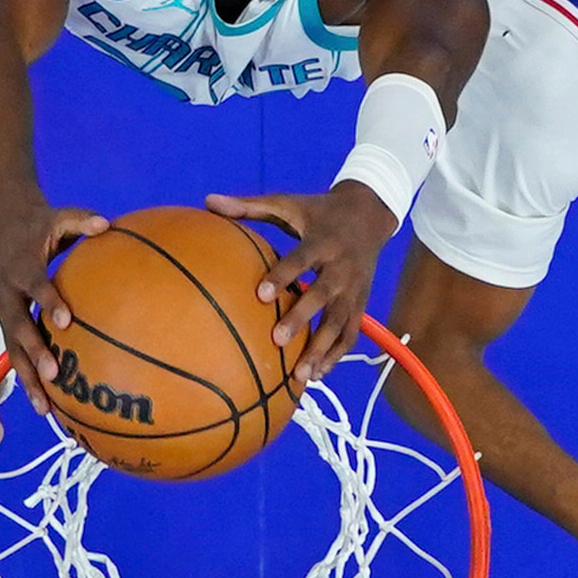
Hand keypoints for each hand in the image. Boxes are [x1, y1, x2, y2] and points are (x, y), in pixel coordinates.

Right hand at [0, 195, 110, 386]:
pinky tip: (47, 404)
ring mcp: (4, 311)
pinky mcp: (7, 323)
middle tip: (53, 375)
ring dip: (26, 378)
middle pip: (16, 327)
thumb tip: (107, 224)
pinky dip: (28, 378)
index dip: (48, 302)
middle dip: (33, 353)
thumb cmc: (38, 223)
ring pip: (11, 349)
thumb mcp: (58, 216)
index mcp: (21, 267)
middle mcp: (7, 294)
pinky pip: (16, 353)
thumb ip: (81, 220)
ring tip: (45, 408)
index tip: (66, 321)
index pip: (34, 286)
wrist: (2, 222)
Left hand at [204, 183, 398, 385]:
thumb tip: (207, 201)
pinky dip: (337, 356)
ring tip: (300, 376)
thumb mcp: (288, 203)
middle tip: (277, 340)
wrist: (370, 213)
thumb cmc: (318, 210)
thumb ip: (249, 206)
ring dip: (322, 349)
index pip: (302, 259)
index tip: (260, 295)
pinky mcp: (361, 303)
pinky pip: (352, 334)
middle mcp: (342, 267)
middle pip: (323, 296)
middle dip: (302, 318)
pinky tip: (316, 375)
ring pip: (341, 323)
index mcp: (323, 240)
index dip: (283, 275)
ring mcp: (355, 289)